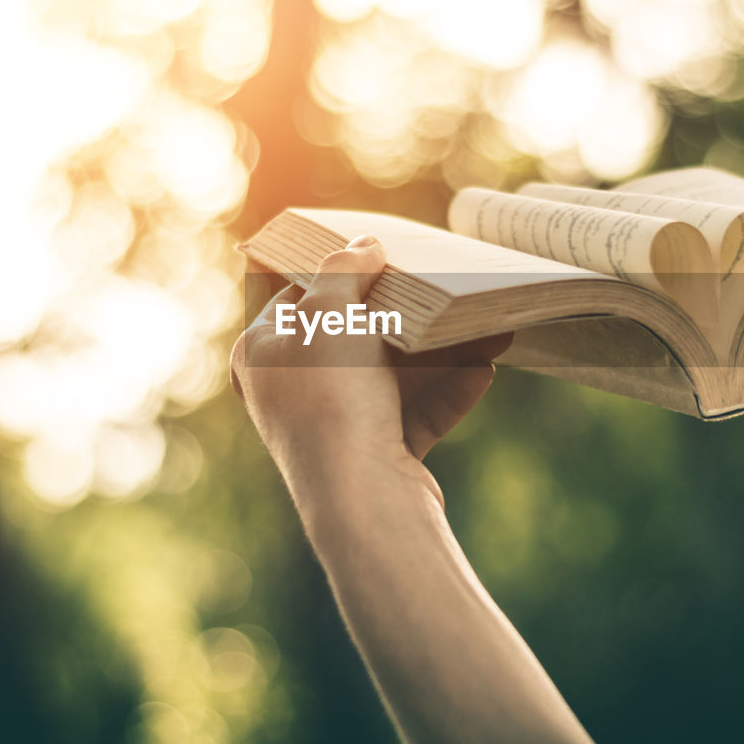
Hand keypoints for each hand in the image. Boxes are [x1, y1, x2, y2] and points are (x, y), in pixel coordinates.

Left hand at [230, 234, 510, 514]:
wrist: (362, 497)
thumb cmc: (331, 395)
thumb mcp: (328, 311)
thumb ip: (344, 269)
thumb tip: (365, 246)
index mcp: (260, 355)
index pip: (297, 299)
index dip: (338, 274)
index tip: (380, 259)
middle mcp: (290, 392)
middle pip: (353, 338)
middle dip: (405, 316)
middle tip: (439, 291)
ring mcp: (333, 427)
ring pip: (391, 377)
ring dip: (441, 352)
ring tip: (484, 328)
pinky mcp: (374, 458)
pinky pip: (415, 413)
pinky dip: (449, 391)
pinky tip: (483, 369)